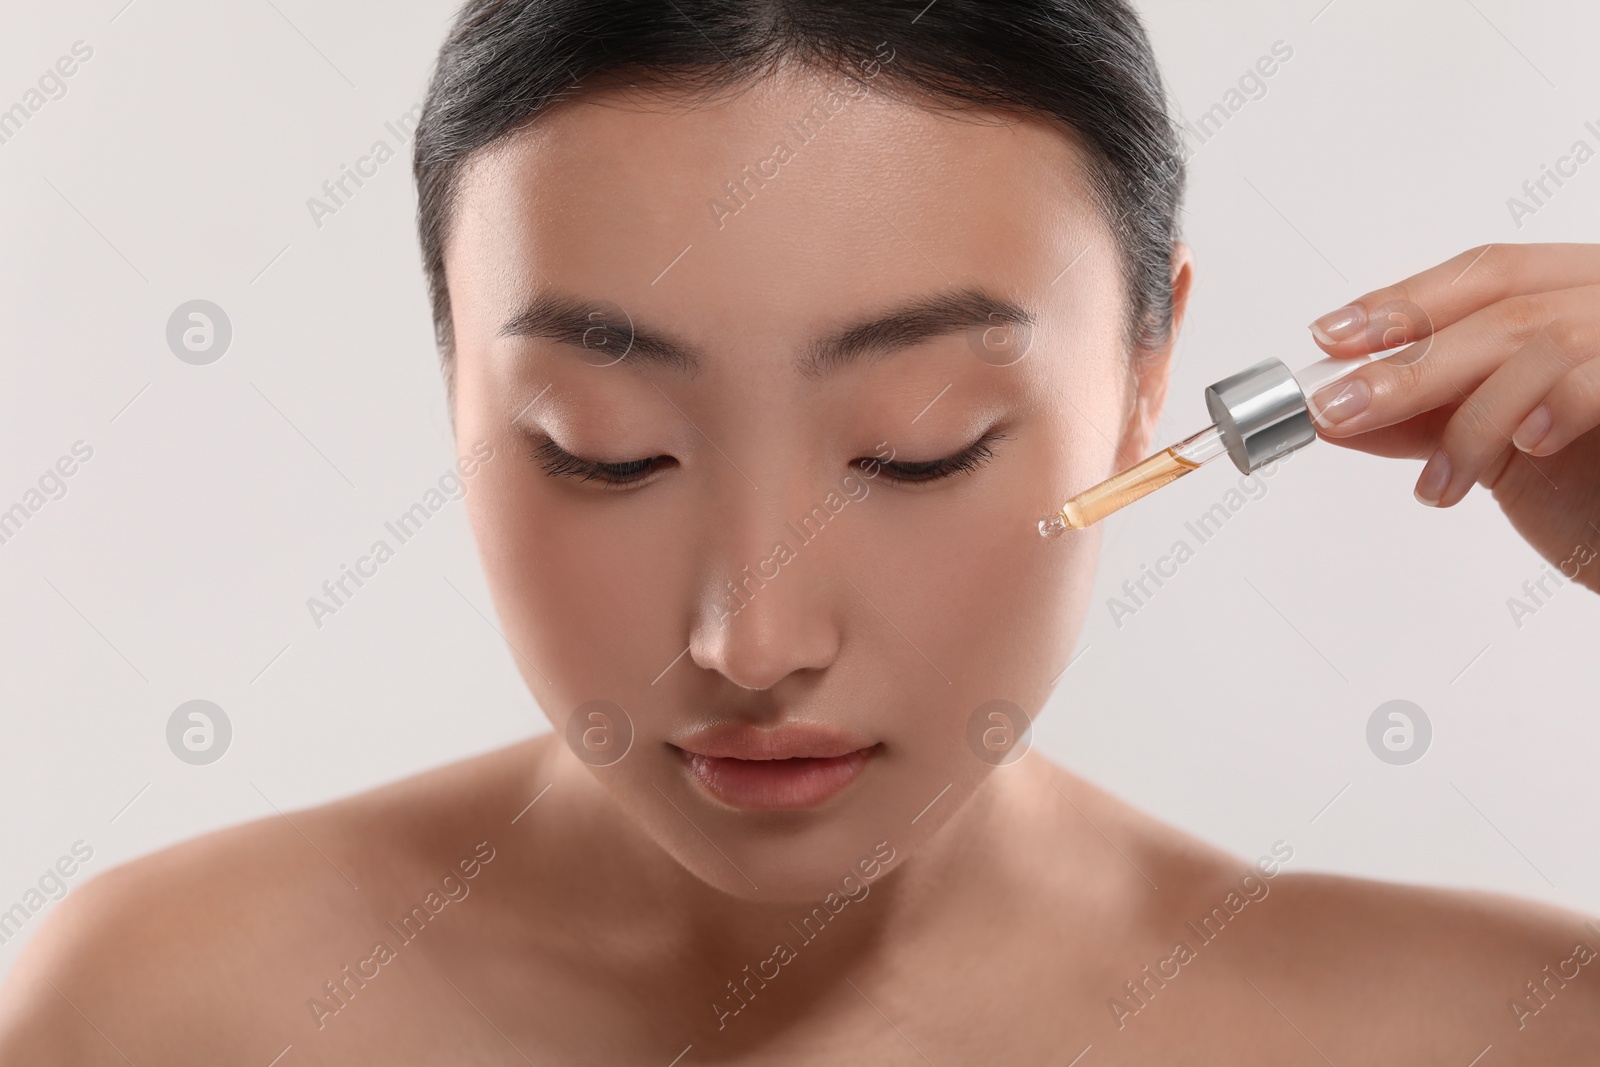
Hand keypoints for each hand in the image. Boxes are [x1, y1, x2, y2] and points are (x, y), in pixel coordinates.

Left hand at [1304, 243, 1599, 594]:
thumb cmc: (1599, 501)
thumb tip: (1337, 411)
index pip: (1490, 273)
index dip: (1405, 301)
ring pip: (1544, 337)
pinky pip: (1598, 376)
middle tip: (1339, 408)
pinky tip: (1528, 448)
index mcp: (1584, 300)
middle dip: (1408, 362)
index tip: (1332, 337)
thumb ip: (1430, 421)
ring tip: (1440, 484)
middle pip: (1504, 303)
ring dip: (1471, 416)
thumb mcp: (1502, 453)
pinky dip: (1551, 408)